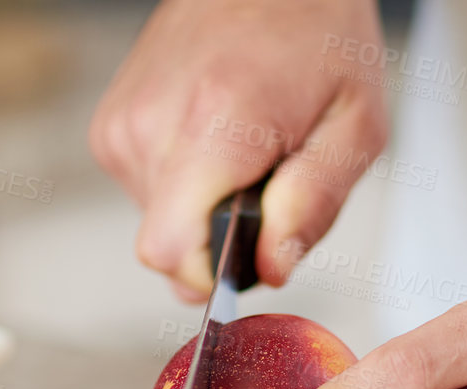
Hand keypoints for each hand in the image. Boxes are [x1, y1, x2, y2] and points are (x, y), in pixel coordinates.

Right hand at [89, 0, 388, 300]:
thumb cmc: (317, 36)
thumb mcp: (355, 125)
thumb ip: (313, 205)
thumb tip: (269, 268)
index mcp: (213, 126)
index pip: (170, 251)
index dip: (212, 274)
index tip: (249, 251)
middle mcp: (152, 125)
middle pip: (169, 247)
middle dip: (222, 236)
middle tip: (268, 179)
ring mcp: (122, 125)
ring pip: (159, 223)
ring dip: (206, 207)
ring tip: (244, 150)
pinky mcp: (111, 126)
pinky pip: (148, 192)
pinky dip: (186, 183)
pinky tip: (216, 139)